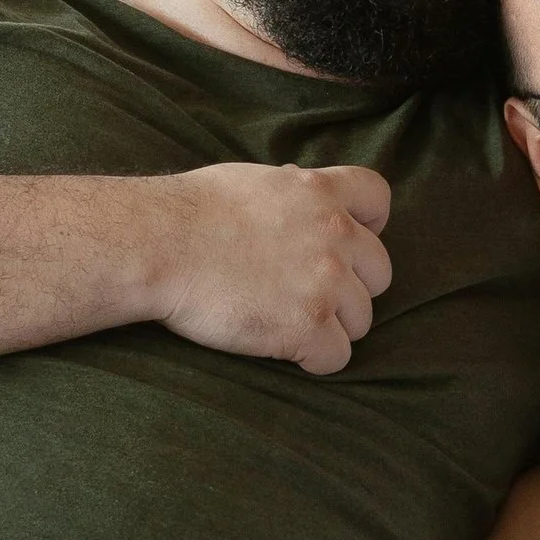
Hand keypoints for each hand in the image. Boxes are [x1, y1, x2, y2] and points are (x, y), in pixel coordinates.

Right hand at [153, 163, 391, 374]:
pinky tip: (283, 347)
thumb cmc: (191, 211)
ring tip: (287, 322)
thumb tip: (302, 186)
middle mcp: (335, 234)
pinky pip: (336, 357)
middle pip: (379, 272)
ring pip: (361, 320)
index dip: (368, 225)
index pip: (378, 199)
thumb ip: (292, 189)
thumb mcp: (254, 180)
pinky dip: (313, 359)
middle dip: (350, 286)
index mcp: (322, 192)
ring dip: (332, 326)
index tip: (345, 244)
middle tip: (307, 294)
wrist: (160, 245)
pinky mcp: (308, 325)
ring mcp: (326, 282)